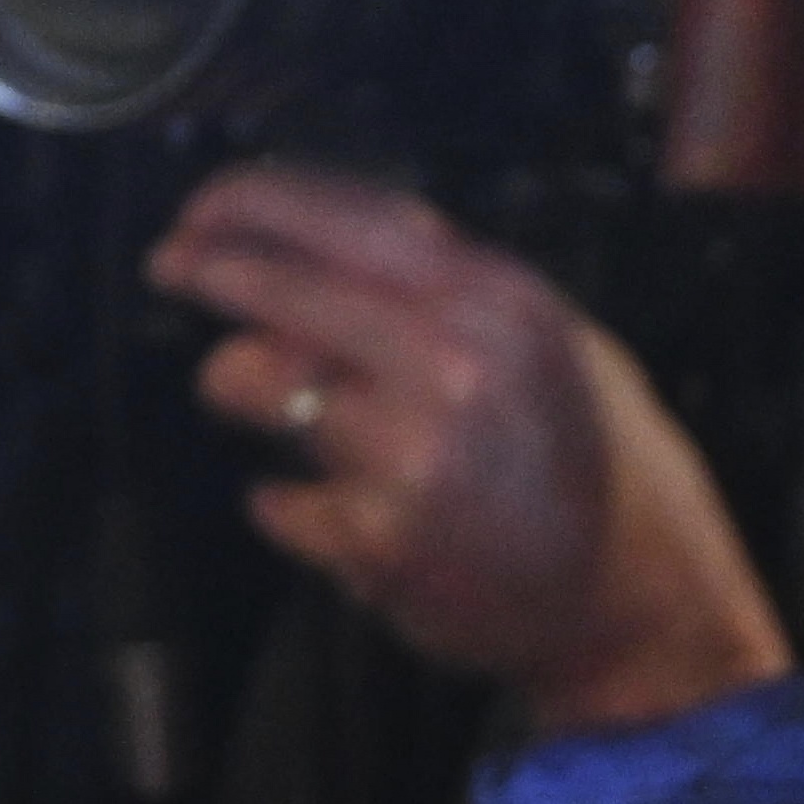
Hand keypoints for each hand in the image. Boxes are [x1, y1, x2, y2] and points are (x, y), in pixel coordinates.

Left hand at [151, 164, 785, 734]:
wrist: (633, 599)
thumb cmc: (586, 462)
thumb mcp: (547, 343)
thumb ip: (445, 291)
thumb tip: (318, 240)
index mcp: (499, 302)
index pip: (355, 219)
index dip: (258, 203)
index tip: (201, 207)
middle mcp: (454, 361)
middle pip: (280, 289)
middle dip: (207, 270)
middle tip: (170, 266)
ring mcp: (413, 449)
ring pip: (254, 380)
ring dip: (238, 387)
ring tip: (265, 405)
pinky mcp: (378, 535)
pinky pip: (274, 499)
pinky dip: (288, 505)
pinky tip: (329, 511)